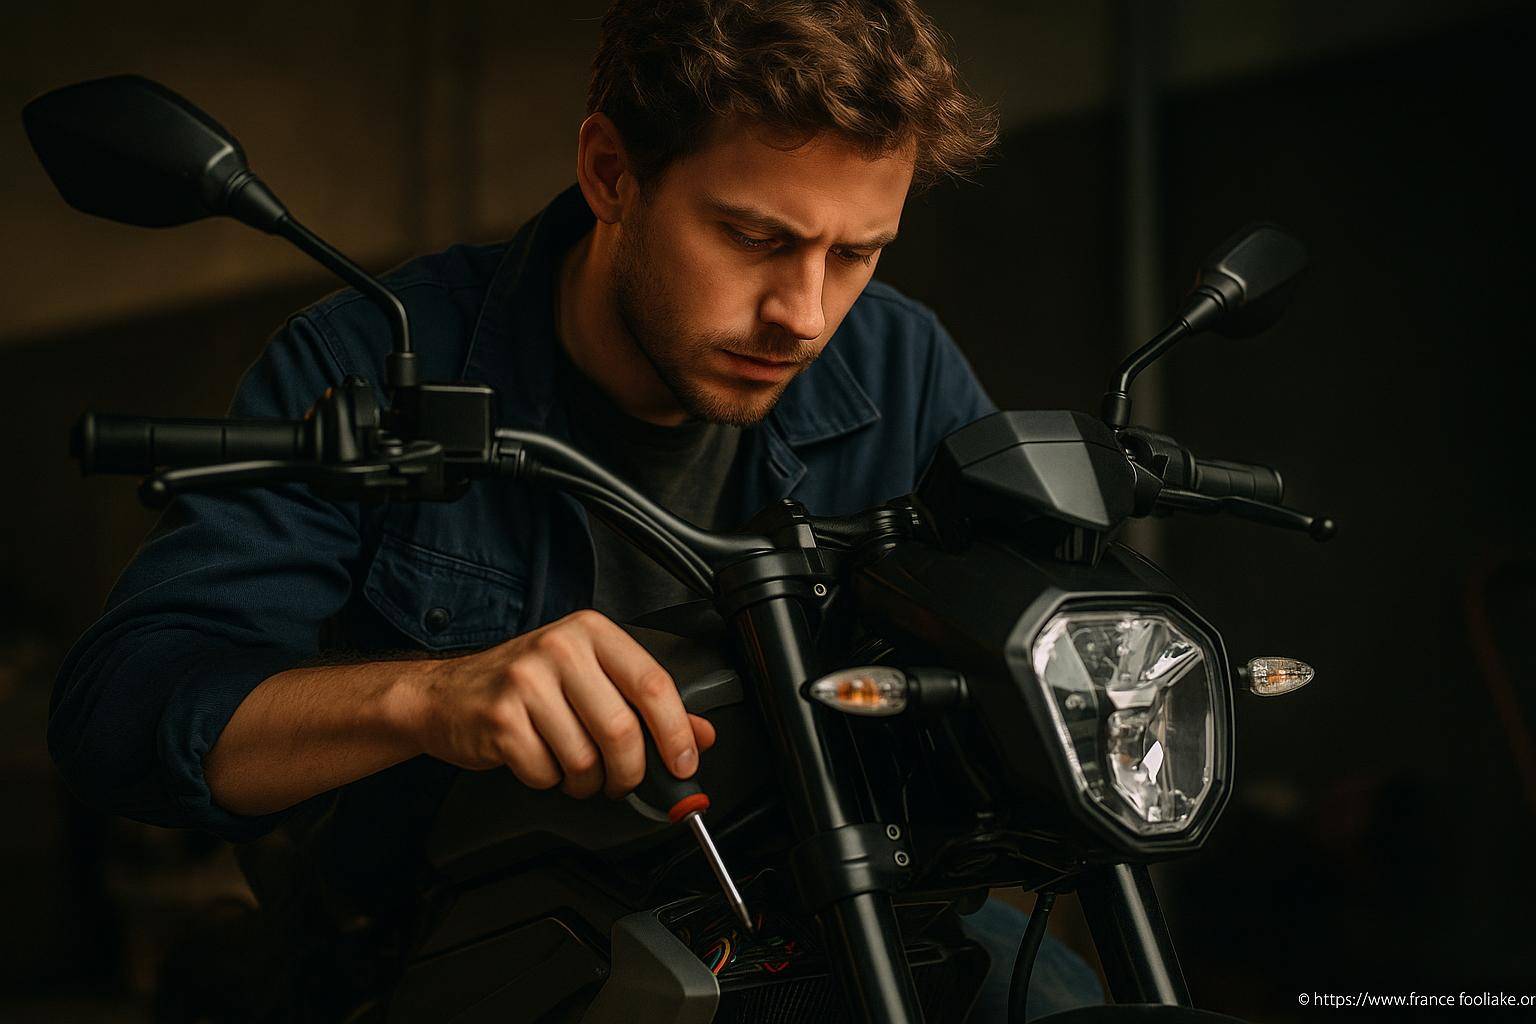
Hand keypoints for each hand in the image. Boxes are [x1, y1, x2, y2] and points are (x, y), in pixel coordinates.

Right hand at [409, 609, 716, 798]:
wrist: (445, 695)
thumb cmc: (524, 686)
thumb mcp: (590, 678)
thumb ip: (646, 703)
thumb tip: (701, 734)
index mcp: (591, 632)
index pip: (653, 683)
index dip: (676, 732)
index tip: (685, 764)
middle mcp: (560, 648)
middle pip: (621, 729)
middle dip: (629, 772)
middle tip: (623, 781)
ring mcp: (525, 681)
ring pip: (584, 758)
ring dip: (586, 781)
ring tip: (574, 770)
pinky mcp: (499, 717)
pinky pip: (545, 772)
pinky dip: (548, 781)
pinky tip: (539, 762)